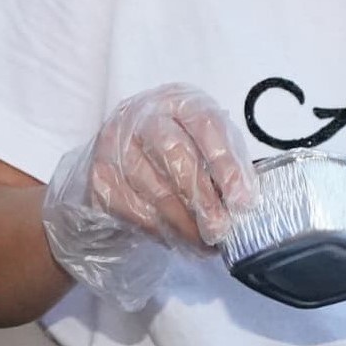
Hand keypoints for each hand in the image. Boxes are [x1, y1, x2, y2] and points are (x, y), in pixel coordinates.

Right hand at [41, 87, 251, 305]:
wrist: (121, 160)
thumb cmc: (177, 151)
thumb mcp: (206, 146)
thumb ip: (228, 165)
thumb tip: (245, 201)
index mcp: (179, 102)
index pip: (205, 125)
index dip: (226, 164)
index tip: (243, 200)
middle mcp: (143, 115)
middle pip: (175, 154)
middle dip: (203, 199)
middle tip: (220, 230)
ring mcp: (115, 144)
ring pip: (153, 188)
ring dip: (183, 223)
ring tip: (204, 243)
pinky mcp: (100, 175)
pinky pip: (133, 209)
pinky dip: (159, 230)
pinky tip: (176, 239)